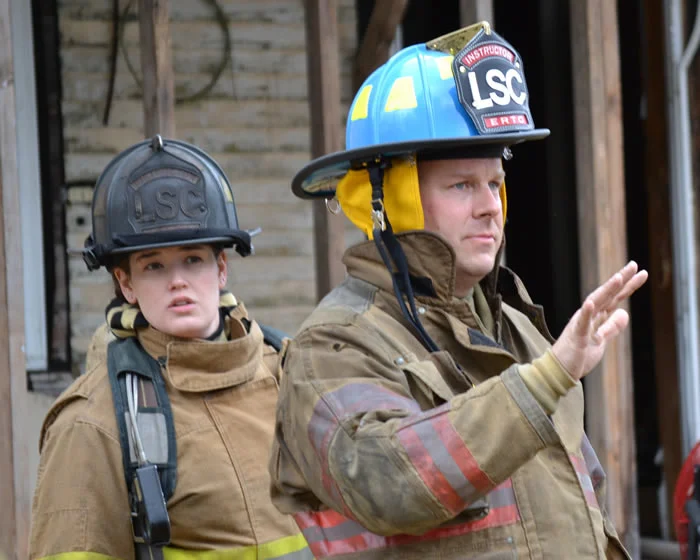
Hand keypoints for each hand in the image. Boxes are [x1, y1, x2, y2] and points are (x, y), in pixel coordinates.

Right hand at [552, 261, 647, 380]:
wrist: (559, 371)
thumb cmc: (578, 356)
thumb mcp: (600, 341)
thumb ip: (612, 327)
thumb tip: (624, 312)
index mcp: (596, 317)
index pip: (615, 298)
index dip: (628, 286)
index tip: (641, 272)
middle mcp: (588, 316)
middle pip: (607, 295)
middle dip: (620, 280)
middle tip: (634, 265)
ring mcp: (581, 324)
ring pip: (595, 304)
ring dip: (606, 291)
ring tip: (618, 279)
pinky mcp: (576, 337)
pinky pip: (581, 324)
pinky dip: (586, 313)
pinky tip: (591, 303)